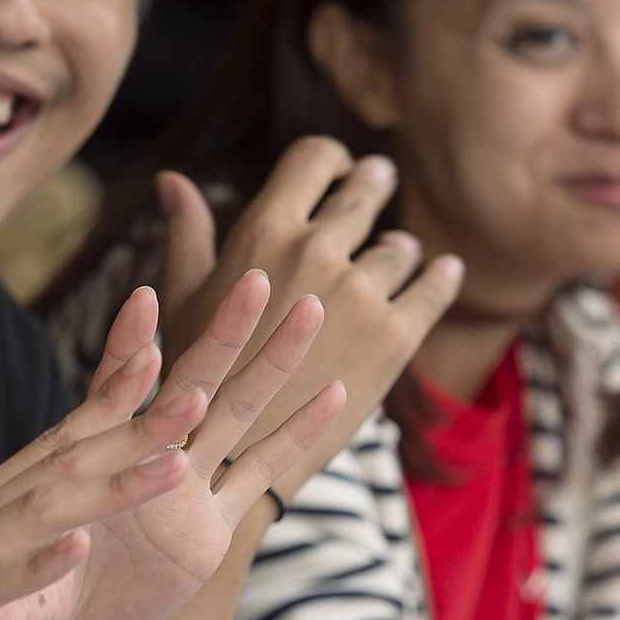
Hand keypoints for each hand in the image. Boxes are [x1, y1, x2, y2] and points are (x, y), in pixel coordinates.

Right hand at [0, 325, 198, 619]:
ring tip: (174, 455)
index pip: (55, 453)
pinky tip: (76, 545)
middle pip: (66, 466)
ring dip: (110, 485)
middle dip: (138, 429)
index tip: (169, 362)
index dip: (111, 409)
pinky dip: (34, 568)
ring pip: (43, 513)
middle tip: (207, 384)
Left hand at [26, 270, 344, 619]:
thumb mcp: (9, 587)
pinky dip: (297, 434)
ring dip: (272, 363)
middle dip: (223, 333)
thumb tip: (50, 554)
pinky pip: (260, 475)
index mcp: (82, 460)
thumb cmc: (14, 599)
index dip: (126, 356)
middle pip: (188, 384)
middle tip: (255, 279)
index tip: (145, 301)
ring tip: (311, 310)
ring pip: (236, 413)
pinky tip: (337, 392)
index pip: (107, 399)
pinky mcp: (211, 531)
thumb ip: (27, 575)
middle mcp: (138, 462)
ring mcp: (180, 492)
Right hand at [156, 138, 459, 486]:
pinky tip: (445, 271)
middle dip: (373, 184)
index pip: (315, 159)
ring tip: (397, 254)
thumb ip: (188, 232)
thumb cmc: (200, 377)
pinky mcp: (396, 336)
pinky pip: (433, 289)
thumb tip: (174, 178)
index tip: (338, 170)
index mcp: (264, 232)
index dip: (331, 159)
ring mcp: (359, 294)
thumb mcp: (185, 298)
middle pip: (364, 193)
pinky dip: (442, 277)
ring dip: (399, 249)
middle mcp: (316, 253)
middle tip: (378, 180)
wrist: (238, 460)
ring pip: (399, 248)